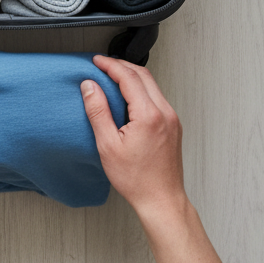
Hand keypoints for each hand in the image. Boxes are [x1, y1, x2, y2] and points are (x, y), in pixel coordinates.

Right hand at [81, 54, 185, 219]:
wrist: (162, 201)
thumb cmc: (137, 180)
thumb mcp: (108, 145)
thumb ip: (98, 111)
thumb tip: (89, 86)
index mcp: (149, 115)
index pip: (128, 77)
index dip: (110, 65)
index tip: (96, 61)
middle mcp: (165, 113)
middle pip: (143, 75)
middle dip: (121, 65)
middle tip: (103, 64)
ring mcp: (172, 119)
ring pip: (152, 85)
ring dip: (132, 76)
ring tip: (112, 77)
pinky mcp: (173, 126)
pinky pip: (157, 97)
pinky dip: (141, 88)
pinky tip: (128, 95)